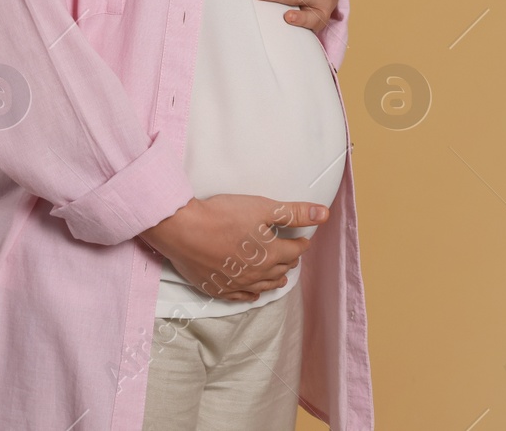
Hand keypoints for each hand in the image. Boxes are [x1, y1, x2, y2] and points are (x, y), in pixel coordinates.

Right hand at [139, 194, 326, 301]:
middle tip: (292, 255)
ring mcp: (236, 284)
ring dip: (275, 280)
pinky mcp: (218, 288)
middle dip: (289, 261)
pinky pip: (240, 297)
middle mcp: (256, 274)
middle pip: (281, 269)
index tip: (303, 239)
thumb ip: (295, 213)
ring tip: (281, 278)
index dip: (301, 243)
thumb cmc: (222, 215)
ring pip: (263, 286)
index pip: (295, 250)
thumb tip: (324, 214)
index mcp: (271, 254)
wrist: (182, 229)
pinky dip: (251, 294)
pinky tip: (253, 294)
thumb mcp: (263, 208)